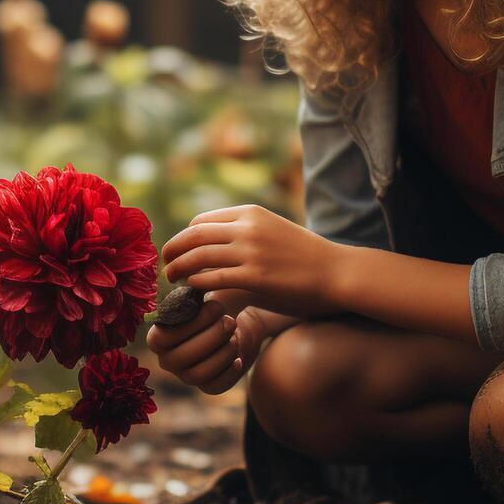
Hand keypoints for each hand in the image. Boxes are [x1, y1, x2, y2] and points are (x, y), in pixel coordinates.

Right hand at [146, 289, 302, 393]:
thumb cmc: (215, 305)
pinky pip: (215, 386)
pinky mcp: (210, 386)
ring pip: (198, 374)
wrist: (237, 323)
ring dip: (220, 353)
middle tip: (230, 320)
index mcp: (158, 337)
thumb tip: (188, 274)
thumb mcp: (202, 297)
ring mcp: (187, 376)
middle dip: (209, 338)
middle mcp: (168, 360)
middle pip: (181, 358)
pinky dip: (229, 370)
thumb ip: (191, 292)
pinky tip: (239, 355)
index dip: (189, 324)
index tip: (214, 305)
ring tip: (236, 333)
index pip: (163, 338)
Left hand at [160, 204, 340, 313]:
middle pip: (192, 235)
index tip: (179, 252)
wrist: (338, 273)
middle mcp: (247, 227)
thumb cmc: (305, 258)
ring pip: (197, 256)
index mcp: (250, 213)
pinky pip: (211, 278)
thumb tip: (210, 251)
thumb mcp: (272, 232)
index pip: (200, 221)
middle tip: (165, 265)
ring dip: (178, 269)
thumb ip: (243, 236)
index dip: (184, 238)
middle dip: (172, 250)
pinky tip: (194, 291)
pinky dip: (196, 284)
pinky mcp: (254, 277)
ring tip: (172, 280)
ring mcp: (250, 251)